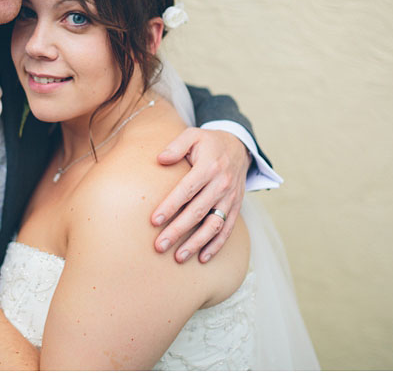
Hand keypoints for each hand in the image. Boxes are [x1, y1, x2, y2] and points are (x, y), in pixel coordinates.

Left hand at [152, 128, 249, 262]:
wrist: (238, 146)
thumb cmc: (208, 142)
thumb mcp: (193, 135)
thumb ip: (176, 145)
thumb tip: (160, 159)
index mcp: (209, 166)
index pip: (186, 190)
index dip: (170, 206)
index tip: (154, 220)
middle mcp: (221, 184)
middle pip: (197, 211)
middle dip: (178, 230)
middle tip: (159, 246)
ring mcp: (230, 197)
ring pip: (213, 224)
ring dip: (197, 243)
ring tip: (178, 256)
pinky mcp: (236, 207)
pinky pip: (227, 229)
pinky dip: (216, 245)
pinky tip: (202, 258)